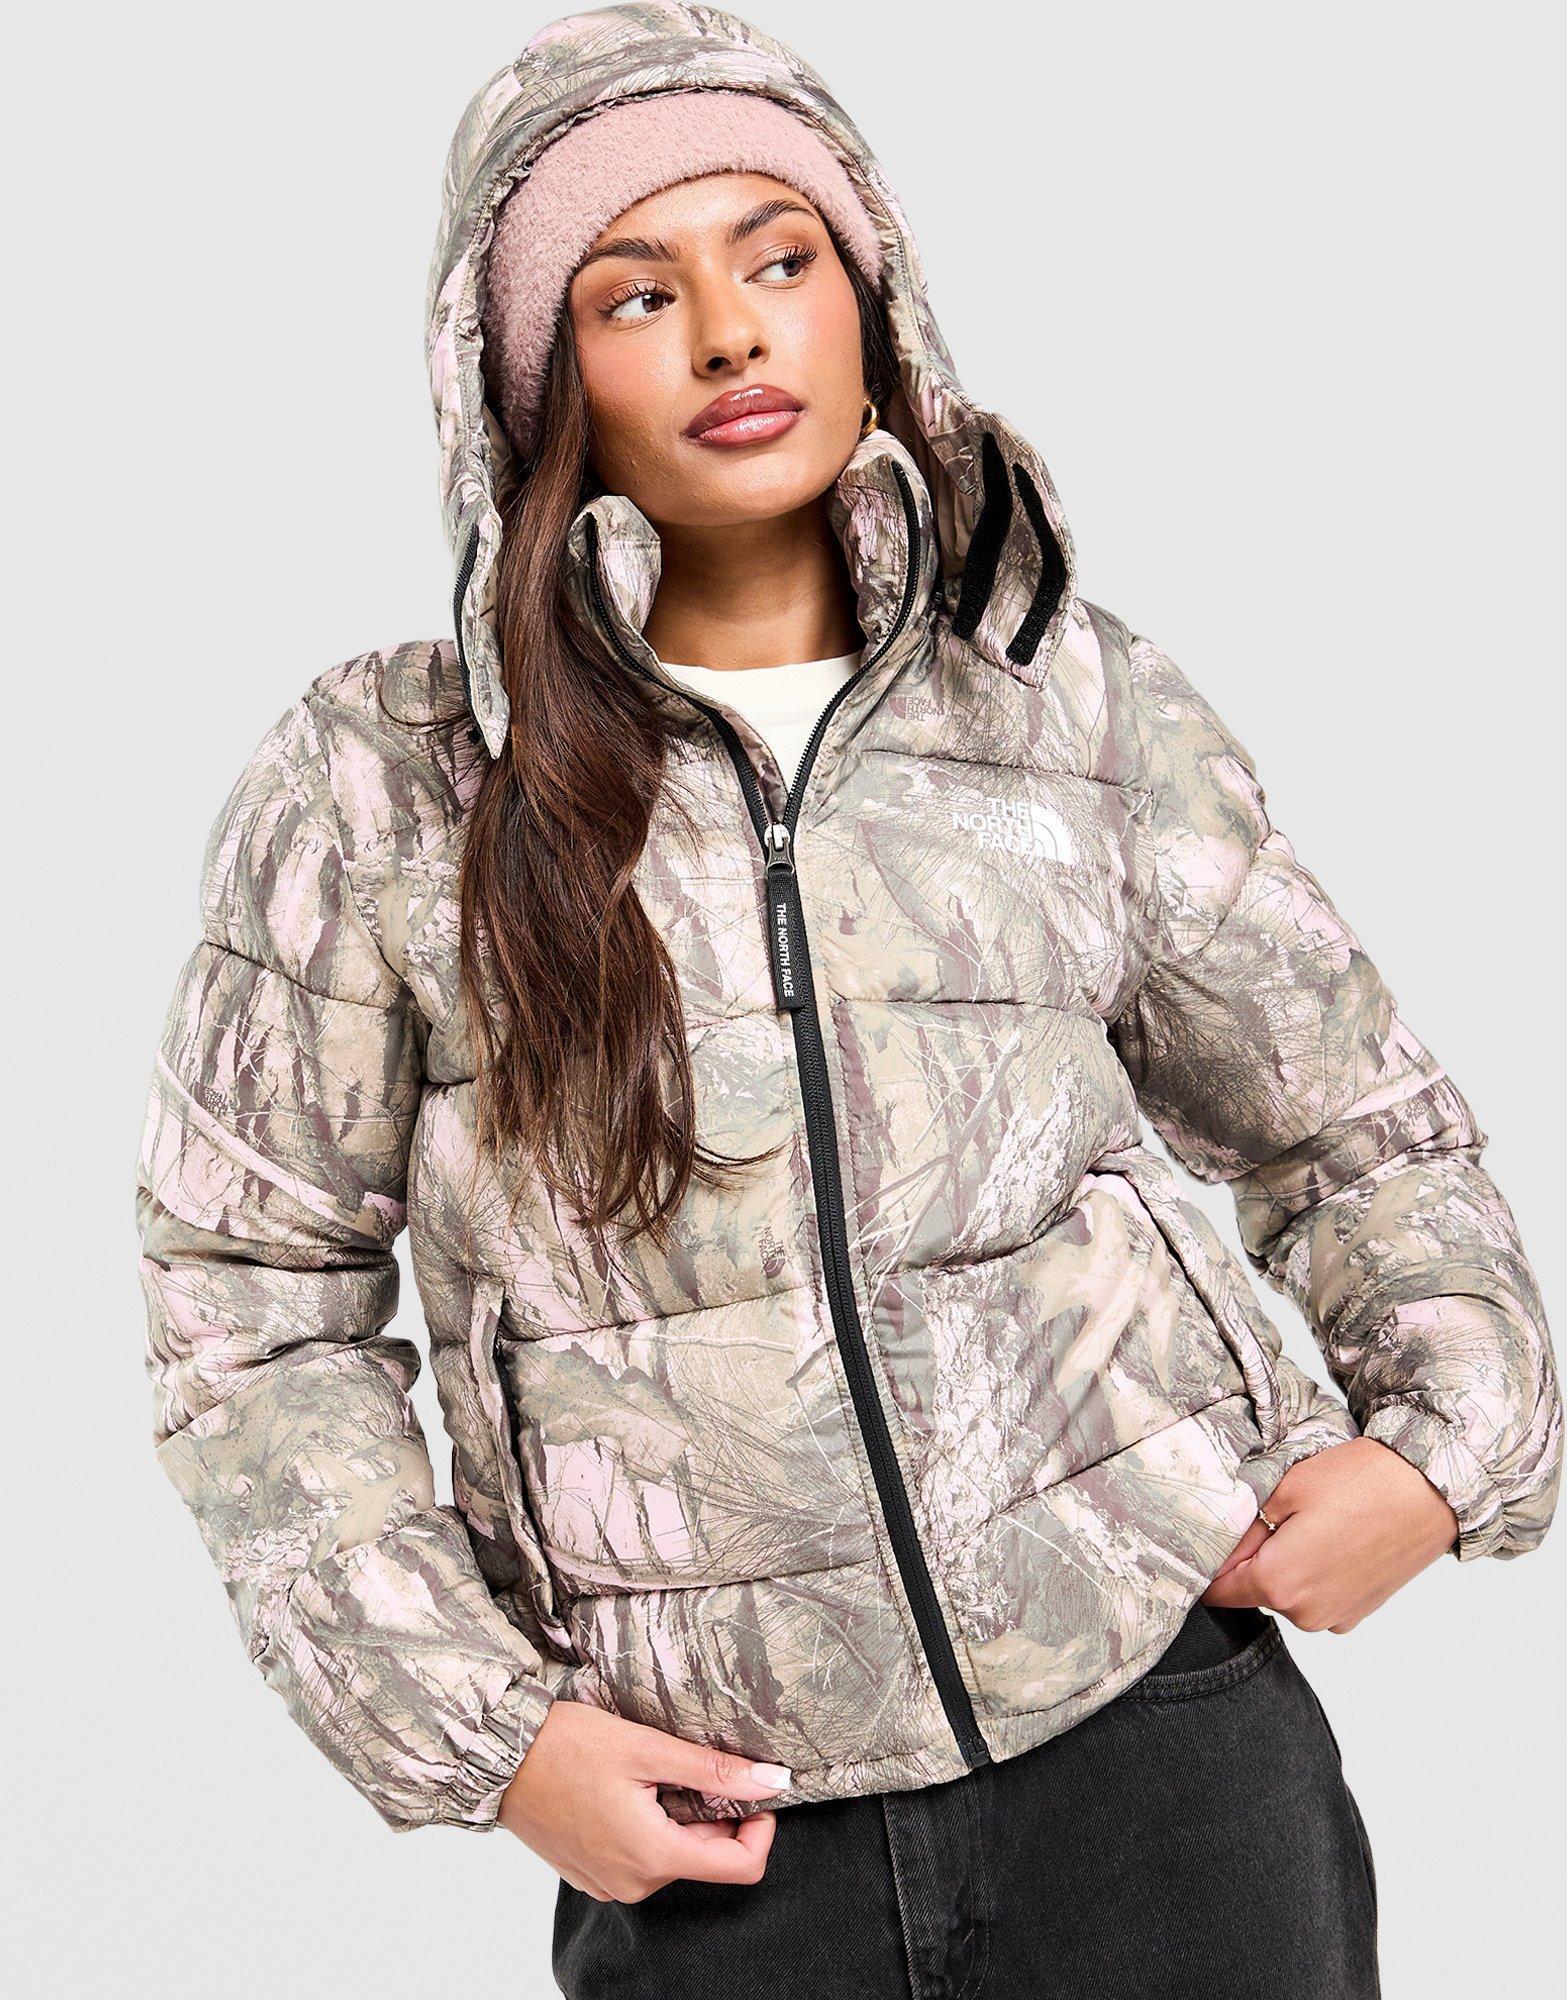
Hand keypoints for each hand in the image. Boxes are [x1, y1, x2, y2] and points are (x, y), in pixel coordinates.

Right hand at [496, 1699, 789, 1901]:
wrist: (500, 1757)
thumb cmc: (567, 1745)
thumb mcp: (648, 1748)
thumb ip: (715, 1770)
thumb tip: (774, 1781)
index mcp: (652, 1856)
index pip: (740, 1867)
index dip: (760, 1828)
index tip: (753, 1789)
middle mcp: (632, 1883)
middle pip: (706, 1858)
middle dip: (714, 1814)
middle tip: (689, 1765)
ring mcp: (609, 1883)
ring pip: (673, 1855)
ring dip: (679, 1817)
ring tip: (650, 1773)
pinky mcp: (591, 1874)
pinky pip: (641, 1858)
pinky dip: (650, 1826)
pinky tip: (626, 1790)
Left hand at [1201, 1437, 1460, 1632]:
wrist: (1432, 1490)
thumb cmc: (1361, 1482)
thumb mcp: (1286, 1488)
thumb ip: (1243, 1522)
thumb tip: (1218, 1540)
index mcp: (1278, 1584)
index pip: (1216, 1590)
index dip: (1205, 1562)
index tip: (1204, 1539)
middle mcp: (1305, 1614)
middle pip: (1251, 1590)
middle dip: (1250, 1556)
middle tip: (1268, 1513)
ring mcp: (1335, 1617)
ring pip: (1286, 1593)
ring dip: (1284, 1564)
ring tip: (1309, 1522)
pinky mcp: (1358, 1612)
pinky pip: (1317, 1595)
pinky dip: (1314, 1572)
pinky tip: (1332, 1537)